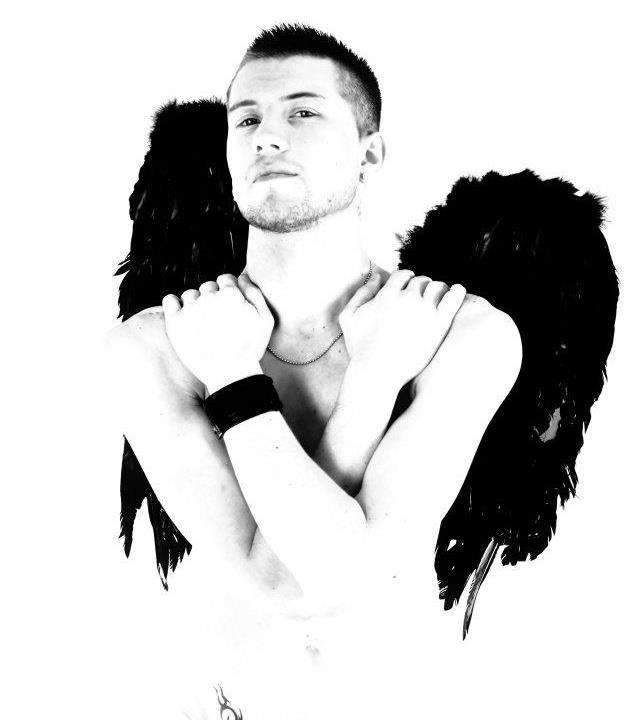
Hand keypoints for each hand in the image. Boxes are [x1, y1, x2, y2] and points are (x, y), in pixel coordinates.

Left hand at [161, 272, 273, 388]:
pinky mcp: (175, 321)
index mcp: (231, 294)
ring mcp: (191, 309)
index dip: (228, 292)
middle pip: (208, 287)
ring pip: (190, 294)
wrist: (229, 374)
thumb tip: (243, 276)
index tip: (228, 307)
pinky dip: (174, 304)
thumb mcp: (266, 320)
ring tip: (203, 323)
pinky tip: (183, 315)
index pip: (225, 279)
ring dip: (196, 303)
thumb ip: (256, 293)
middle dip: (213, 298)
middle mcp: (209, 297)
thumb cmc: (250, 348)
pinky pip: (170, 300)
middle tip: (217, 319)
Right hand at [338, 269, 466, 388]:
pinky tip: (457, 292)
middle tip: (423, 298)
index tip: (409, 288)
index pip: (403, 275)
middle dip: (421, 287)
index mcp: (386, 294)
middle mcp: (406, 297)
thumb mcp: (349, 317)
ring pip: (437, 287)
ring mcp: (424, 309)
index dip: (406, 281)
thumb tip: (376, 278)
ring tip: (438, 299)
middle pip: (421, 281)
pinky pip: (454, 297)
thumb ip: (361, 294)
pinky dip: (457, 291)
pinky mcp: (439, 322)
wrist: (377, 372)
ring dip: (437, 290)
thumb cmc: (360, 348)